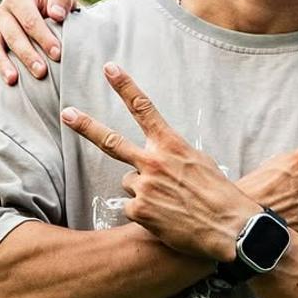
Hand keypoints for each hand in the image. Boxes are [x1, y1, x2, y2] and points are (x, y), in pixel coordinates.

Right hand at [0, 0, 78, 91]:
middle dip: (26, 54)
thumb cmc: (57, 6)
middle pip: (11, 35)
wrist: (46, 15)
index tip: (57, 54)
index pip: (28, 19)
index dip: (43, 36)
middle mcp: (1, 14)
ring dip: (2, 64)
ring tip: (13, 80)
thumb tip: (56, 14)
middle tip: (41, 72)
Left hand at [62, 65, 253, 261]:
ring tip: (168, 203)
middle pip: (112, 141)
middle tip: (67, 113)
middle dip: (86, 126)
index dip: (125, 86)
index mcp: (170, 145)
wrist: (230, 228)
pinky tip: (164, 218)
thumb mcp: (200, 162)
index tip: (109, 69)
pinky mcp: (139, 210)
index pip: (144, 109)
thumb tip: (161, 156)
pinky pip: (131, 207)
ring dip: (143, 191)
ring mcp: (143, 186)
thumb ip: (174, 154)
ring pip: (129, 183)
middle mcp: (153, 162)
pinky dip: (145, 214)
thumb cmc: (219, 194)